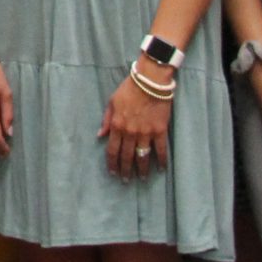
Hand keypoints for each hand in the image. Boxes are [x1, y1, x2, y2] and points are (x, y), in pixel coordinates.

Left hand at [100, 62, 173, 181]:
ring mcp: (146, 133)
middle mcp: (130, 132)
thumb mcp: (112, 102)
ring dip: (142, 170)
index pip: (112, 150)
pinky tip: (161, 169)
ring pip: (142, 157)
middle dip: (125, 170)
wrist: (150, 80)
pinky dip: (161, 161)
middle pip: (126, 157)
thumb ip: (106, 120)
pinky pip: (161, 150)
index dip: (112, 163)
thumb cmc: (129, 89)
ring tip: (142, 178)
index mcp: (117, 125)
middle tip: (126, 180)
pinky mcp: (160, 131)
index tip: (113, 173)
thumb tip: (100, 136)